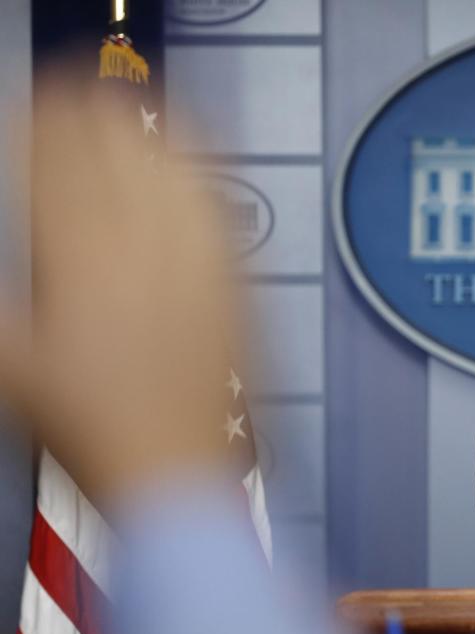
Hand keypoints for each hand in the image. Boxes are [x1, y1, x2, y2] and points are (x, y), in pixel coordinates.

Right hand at [0, 70, 239, 508]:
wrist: (175, 468)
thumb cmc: (87, 422)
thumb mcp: (13, 365)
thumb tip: (6, 265)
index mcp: (80, 257)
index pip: (60, 159)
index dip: (44, 123)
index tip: (32, 114)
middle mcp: (145, 243)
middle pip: (120, 148)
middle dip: (90, 114)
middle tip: (70, 110)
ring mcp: (200, 258)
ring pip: (175, 166)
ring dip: (144, 132)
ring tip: (123, 120)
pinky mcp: (238, 279)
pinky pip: (218, 205)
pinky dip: (196, 171)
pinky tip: (184, 166)